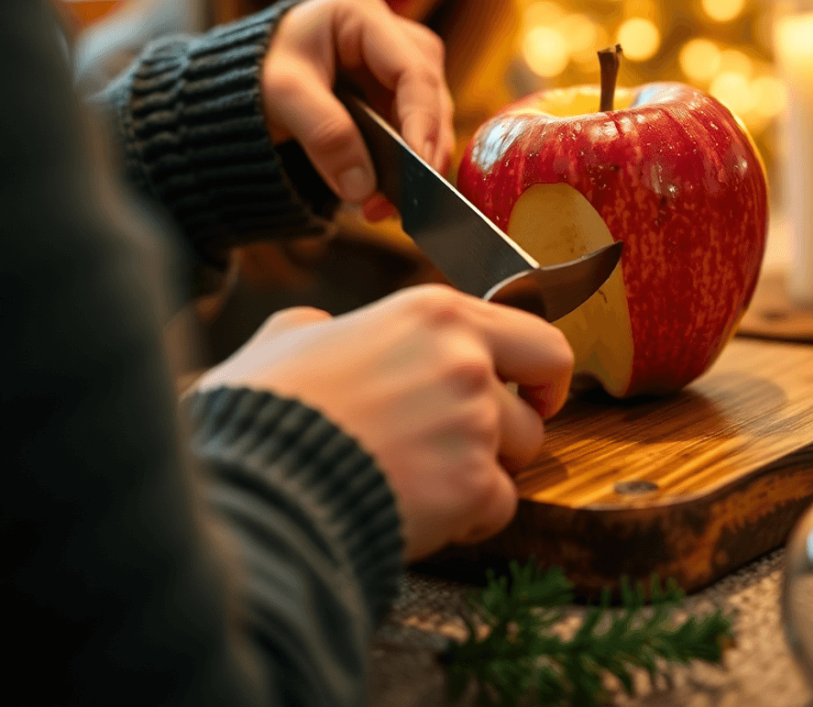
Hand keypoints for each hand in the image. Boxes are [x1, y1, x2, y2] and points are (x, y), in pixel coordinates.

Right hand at [195, 286, 573, 561]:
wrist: (252, 487)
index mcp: (433, 314)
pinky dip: (468, 518)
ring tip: (428, 483)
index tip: (530, 390)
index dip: (538, 371)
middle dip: (517, 425)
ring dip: (483, 473)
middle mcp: (466, 360)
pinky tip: (423, 514)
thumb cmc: (263, 411)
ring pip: (518, 457)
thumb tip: (325, 330)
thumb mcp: (287, 338)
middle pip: (539, 400)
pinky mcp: (469, 486)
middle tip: (484, 445)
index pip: (534, 336)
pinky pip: (498, 507)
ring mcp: (473, 423)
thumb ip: (324, 325)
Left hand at [261, 0, 454, 215]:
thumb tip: (363, 187)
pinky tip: (386, 190)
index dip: (423, 119)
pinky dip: (405, 159)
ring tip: (384, 203)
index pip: (412, 69)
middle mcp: (387, 31)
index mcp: (360, 12)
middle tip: (405, 195)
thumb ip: (324, 135)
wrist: (232, 83)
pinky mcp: (391, 91)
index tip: (419, 164)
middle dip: (423, 145)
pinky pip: (414, 126)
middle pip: (430, 90)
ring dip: (417, 158)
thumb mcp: (282, 97)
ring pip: (430, 111)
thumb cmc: (253, 73)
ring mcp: (393, 61)